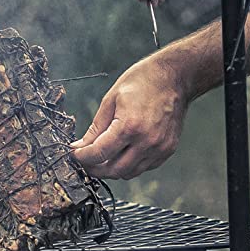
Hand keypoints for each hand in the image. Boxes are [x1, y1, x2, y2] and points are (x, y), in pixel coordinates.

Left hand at [71, 57, 189, 179]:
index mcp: (129, 125)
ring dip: (113, 169)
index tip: (75, 155)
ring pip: (129, 173)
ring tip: (103, 159)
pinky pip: (144, 167)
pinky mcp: (168, 150)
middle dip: (95, 168)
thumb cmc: (142, 81)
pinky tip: (123, 153)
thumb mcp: (111, 99)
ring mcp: (159, 148)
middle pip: (113, 170)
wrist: (174, 77)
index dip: (82, 157)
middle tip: (86, 161)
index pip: (99, 153)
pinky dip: (130, 165)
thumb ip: (96, 127)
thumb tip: (81, 146)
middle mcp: (146, 141)